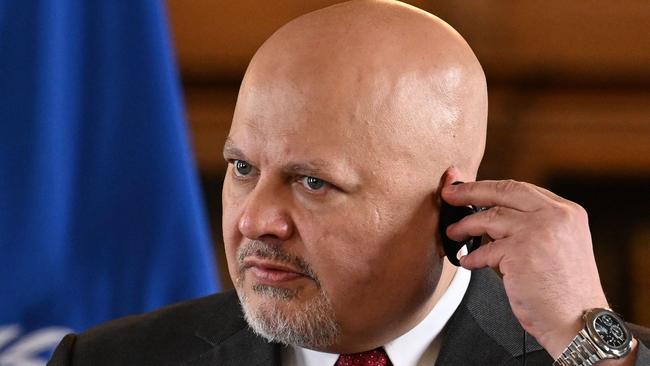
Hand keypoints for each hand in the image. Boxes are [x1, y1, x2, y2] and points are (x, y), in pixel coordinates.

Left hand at [440, 167, 608, 357]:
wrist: (578, 321)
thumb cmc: (566, 291)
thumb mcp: (560, 245)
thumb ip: (533, 226)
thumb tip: (492, 215)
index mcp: (567, 211)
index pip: (521, 189)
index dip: (490, 187)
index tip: (470, 188)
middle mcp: (555, 216)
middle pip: (503, 192)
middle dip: (470, 191)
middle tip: (449, 194)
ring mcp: (537, 232)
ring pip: (489, 217)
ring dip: (465, 226)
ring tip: (454, 232)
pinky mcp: (519, 252)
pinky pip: (485, 250)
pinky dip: (472, 256)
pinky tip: (467, 261)